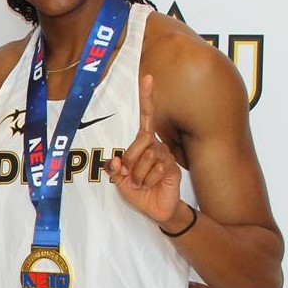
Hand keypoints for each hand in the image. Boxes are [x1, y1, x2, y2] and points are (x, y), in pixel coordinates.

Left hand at [108, 74, 182, 226]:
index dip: (147, 98)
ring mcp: (165, 155)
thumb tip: (114, 160)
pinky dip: (148, 180)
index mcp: (142, 143)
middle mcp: (155, 145)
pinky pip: (156, 169)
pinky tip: (153, 185)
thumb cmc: (139, 191)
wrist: (156, 208)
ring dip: (138, 175)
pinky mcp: (172, 166)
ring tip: (142, 183)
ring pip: (147, 157)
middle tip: (130, 176)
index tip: (148, 78)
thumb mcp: (120, 181)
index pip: (146, 117)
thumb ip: (114, 170)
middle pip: (140, 142)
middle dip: (129, 161)